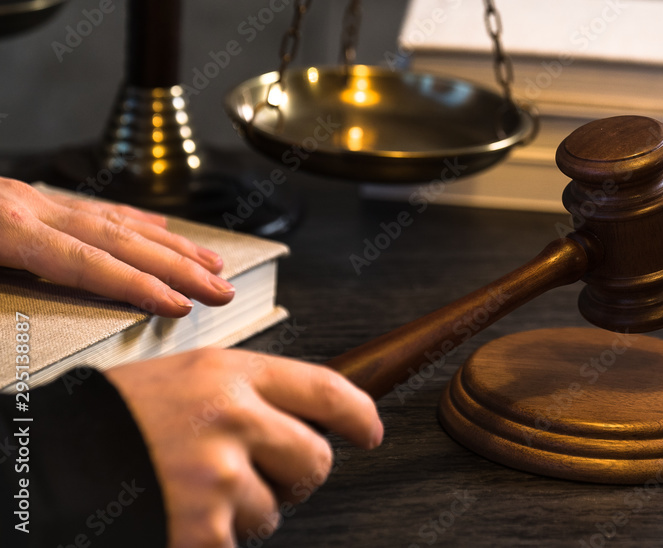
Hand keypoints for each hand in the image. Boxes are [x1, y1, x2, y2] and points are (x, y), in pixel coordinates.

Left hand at [0, 177, 233, 316]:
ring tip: (208, 263)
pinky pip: (88, 206)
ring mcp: (26, 200)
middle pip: (119, 239)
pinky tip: (156, 225)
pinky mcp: (20, 199)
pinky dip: (129, 218)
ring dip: (166, 243)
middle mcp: (26, 208)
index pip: (88, 264)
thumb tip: (22, 328)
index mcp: (6, 229)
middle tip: (220, 288)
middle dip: (176, 265)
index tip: (182, 306)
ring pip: (113, 220)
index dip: (140, 285)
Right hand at [105, 349, 383, 547]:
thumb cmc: (119, 418)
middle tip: (267, 475)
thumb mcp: (186, 378)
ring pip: (275, 511)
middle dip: (299, 475)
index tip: (368, 430)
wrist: (50, 461)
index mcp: (230, 374)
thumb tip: (304, 419)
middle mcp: (232, 420)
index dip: (358, 414)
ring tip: (197, 491)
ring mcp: (219, 477)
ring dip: (247, 511)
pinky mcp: (204, 529)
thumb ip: (246, 393)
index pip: (325, 389)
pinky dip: (216, 538)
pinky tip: (182, 514)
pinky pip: (238, 542)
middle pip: (315, 459)